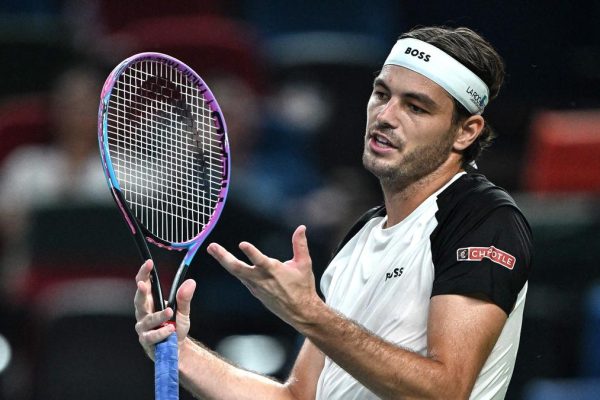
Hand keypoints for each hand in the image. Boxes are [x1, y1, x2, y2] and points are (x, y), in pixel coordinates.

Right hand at [134, 259, 195, 358]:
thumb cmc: (176, 328)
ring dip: (158, 315)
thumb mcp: (183, 311)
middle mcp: (144, 314)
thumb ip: (184, 298)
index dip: (144, 274)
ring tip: (169, 312)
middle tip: (144, 284)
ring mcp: (143, 328)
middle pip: (139, 300)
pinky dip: (161, 332)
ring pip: (147, 319)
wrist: (176, 350)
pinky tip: (170, 330)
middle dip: (141, 291)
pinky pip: (152, 336)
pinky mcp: (146, 341)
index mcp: (151, 303)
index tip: (148, 263)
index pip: (144, 285)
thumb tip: (191, 282)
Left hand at [207, 225, 322, 327]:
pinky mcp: (254, 290)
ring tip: (212, 248)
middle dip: (223, 257)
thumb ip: (300, 245)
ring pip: (236, 272)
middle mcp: (261, 279)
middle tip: (212, 246)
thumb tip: (301, 228)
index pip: (260, 261)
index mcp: (274, 271)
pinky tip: (224, 259)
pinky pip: (241, 277)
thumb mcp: (304, 264)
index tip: (242, 244)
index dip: (252, 253)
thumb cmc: (302, 286)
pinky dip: (232, 267)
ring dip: (223, 260)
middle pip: (238, 268)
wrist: (299, 311)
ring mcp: (255, 286)